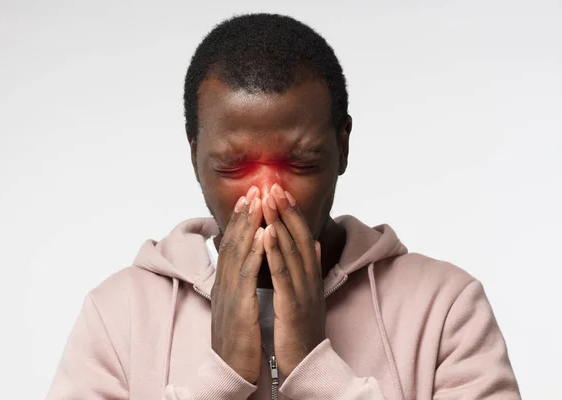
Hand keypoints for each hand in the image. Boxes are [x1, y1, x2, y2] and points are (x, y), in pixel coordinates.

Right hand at [211, 186, 264, 383]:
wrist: (230, 371)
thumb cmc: (239, 339)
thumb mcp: (240, 306)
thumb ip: (245, 283)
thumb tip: (252, 266)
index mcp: (227, 284)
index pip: (233, 245)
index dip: (241, 220)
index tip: (251, 198)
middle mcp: (224, 284)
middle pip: (233, 242)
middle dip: (244, 214)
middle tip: (254, 188)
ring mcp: (229, 295)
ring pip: (238, 253)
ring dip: (247, 225)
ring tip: (257, 201)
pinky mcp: (238, 307)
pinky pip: (246, 276)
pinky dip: (254, 252)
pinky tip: (261, 235)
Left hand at [261, 183, 325, 376]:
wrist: (307, 362)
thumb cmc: (301, 328)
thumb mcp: (306, 292)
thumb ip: (308, 267)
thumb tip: (311, 242)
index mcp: (310, 275)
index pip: (301, 236)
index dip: (292, 212)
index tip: (280, 190)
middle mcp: (310, 278)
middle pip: (298, 237)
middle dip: (286, 209)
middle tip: (273, 185)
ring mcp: (303, 290)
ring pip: (292, 250)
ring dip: (280, 223)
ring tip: (269, 200)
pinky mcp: (294, 305)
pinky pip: (283, 274)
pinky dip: (275, 252)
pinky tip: (266, 234)